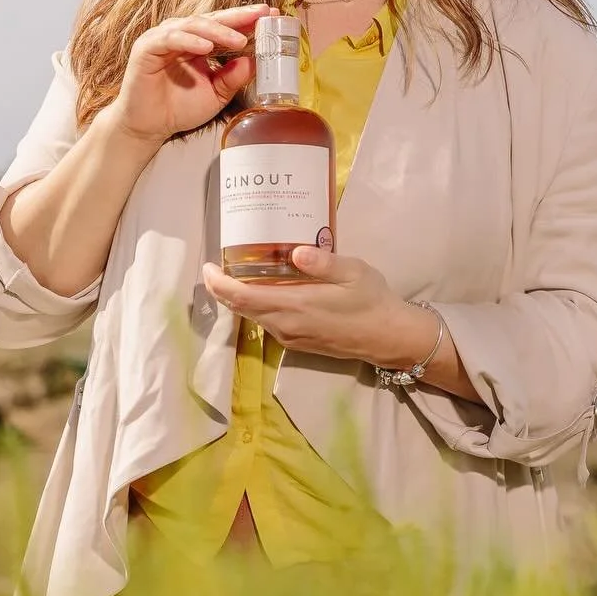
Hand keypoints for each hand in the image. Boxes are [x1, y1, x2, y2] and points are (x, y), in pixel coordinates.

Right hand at [112, 6, 265, 146]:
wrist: (148, 127)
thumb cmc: (178, 108)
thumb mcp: (216, 94)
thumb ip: (233, 78)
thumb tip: (254, 61)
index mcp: (200, 42)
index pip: (226, 25)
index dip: (248, 20)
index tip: (272, 15)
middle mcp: (182, 35)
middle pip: (213, 18)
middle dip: (239, 16)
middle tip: (262, 14)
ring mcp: (164, 38)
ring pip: (194, 24)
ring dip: (218, 30)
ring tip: (238, 39)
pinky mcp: (148, 47)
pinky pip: (171, 38)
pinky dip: (190, 40)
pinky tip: (206, 47)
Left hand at [201, 247, 438, 365]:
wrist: (389, 338)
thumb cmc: (373, 301)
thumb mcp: (353, 272)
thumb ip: (323, 262)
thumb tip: (296, 252)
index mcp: (295, 306)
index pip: (242, 298)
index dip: (219, 283)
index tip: (207, 266)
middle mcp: (286, 326)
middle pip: (241, 308)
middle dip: (223, 288)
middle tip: (218, 264)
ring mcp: (290, 337)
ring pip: (254, 317)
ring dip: (240, 298)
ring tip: (238, 272)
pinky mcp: (297, 343)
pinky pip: (267, 323)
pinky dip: (256, 306)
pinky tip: (264, 289)